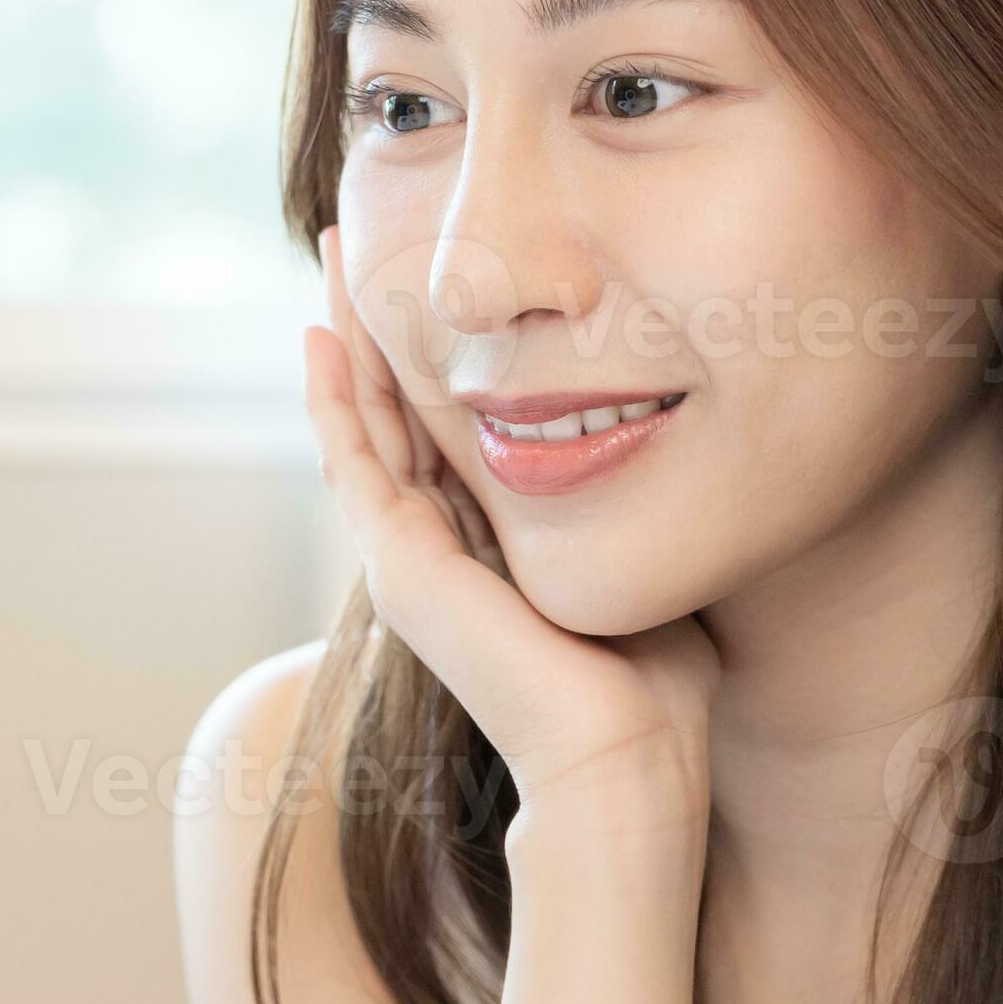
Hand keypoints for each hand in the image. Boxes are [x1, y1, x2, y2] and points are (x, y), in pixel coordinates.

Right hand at [303, 225, 716, 841]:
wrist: (626, 761)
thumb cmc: (655, 686)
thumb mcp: (636, 558)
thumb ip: (631, 509)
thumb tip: (677, 445)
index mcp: (483, 546)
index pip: (438, 428)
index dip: (423, 352)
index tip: (419, 279)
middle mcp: (432, 548)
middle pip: (386, 411)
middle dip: (371, 325)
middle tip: (352, 242)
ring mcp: (406, 559)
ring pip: (360, 424)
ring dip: (343, 339)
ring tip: (331, 260)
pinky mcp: (400, 569)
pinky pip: (355, 464)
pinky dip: (334, 401)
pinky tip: (325, 339)